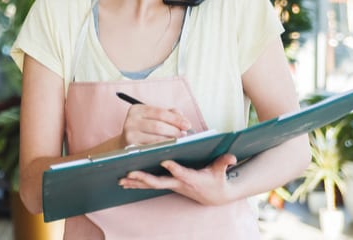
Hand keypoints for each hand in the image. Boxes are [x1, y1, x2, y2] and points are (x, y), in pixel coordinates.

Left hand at [117, 153, 237, 205]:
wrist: (214, 196)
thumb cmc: (217, 180)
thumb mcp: (221, 171)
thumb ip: (224, 162)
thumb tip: (232, 157)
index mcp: (191, 178)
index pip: (182, 173)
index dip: (174, 168)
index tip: (165, 161)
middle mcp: (178, 183)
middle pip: (160, 182)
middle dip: (145, 178)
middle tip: (130, 174)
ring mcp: (171, 185)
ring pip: (151, 184)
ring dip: (136, 183)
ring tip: (120, 180)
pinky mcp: (168, 185)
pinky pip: (150, 184)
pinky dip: (137, 184)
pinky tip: (124, 182)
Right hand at [120, 104, 190, 146]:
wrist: (126, 143)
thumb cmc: (145, 128)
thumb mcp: (154, 117)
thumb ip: (170, 114)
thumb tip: (183, 120)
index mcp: (137, 109)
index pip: (160, 113)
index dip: (176, 119)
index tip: (188, 125)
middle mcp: (131, 121)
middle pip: (158, 126)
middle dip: (174, 131)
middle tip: (184, 135)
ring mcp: (129, 135)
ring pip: (156, 139)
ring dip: (171, 141)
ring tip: (179, 141)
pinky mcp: (131, 148)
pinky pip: (151, 149)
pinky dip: (163, 149)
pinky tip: (170, 148)